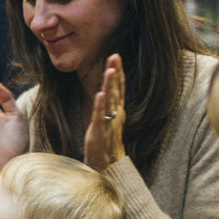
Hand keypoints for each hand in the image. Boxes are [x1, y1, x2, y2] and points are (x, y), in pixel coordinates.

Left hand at [84, 54, 126, 170]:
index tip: (116, 56)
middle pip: (116, 88)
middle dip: (115, 72)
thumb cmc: (106, 139)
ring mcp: (108, 121)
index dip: (118, 71)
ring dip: (110, 85)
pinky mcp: (99, 130)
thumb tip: (108, 87)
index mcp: (117, 109)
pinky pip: (100, 116)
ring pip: (110, 100)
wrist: (107, 162)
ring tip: (110, 71)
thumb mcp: (108, 116)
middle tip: (115, 56)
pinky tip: (100, 95)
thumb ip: (109, 102)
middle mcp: (115, 113)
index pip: (119, 86)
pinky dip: (100, 105)